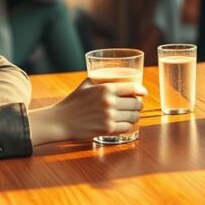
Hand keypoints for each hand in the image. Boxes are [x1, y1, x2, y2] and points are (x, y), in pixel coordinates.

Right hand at [28, 79, 146, 145]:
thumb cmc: (73, 101)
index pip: (132, 88)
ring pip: (133, 117)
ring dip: (135, 116)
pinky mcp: (107, 129)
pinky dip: (127, 126)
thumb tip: (114, 75)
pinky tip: (124, 124)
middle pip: (136, 103)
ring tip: (132, 115)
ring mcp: (109, 116)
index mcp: (106, 88)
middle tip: (137, 106)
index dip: (141, 91)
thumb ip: (101, 79)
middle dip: (138, 105)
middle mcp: (109, 102)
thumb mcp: (86, 84)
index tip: (144, 93)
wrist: (61, 120)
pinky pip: (126, 128)